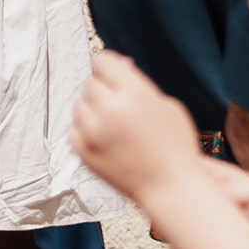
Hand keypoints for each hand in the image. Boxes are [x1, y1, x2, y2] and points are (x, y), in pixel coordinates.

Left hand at [71, 50, 202, 206]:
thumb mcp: (168, 106)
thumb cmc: (174, 150)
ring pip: (80, 104)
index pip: (103, 61)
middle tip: (122, 107)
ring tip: (117, 127)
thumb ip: (139, 83)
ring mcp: (92, 130)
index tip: (114, 73)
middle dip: (105, 91)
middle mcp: (109, 109)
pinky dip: (87, 130)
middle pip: (91, 83)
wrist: (169, 187)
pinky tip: (108, 139)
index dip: (110, 67)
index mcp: (133, 93)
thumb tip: (120, 66)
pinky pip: (74, 127)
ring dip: (94, 110)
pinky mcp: (82, 149)